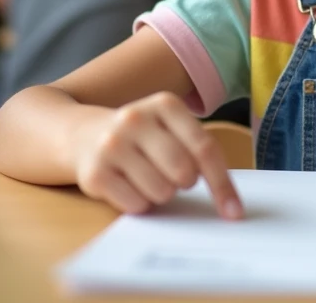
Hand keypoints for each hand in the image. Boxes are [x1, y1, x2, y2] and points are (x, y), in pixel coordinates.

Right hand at [72, 91, 243, 218]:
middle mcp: (136, 118)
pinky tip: (127, 185)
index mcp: (165, 104)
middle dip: (185, 183)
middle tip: (174, 176)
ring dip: (161, 194)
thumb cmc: (142, 138)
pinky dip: (139, 203)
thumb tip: (230, 204)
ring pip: (161, 191)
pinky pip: (136, 205)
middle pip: (184, 171)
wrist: (81, 135)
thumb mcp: (170, 129)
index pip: (204, 148)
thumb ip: (198, 152)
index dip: (222, 183)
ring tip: (146, 177)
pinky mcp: (94, 173)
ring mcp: (112, 144)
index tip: (234, 211)